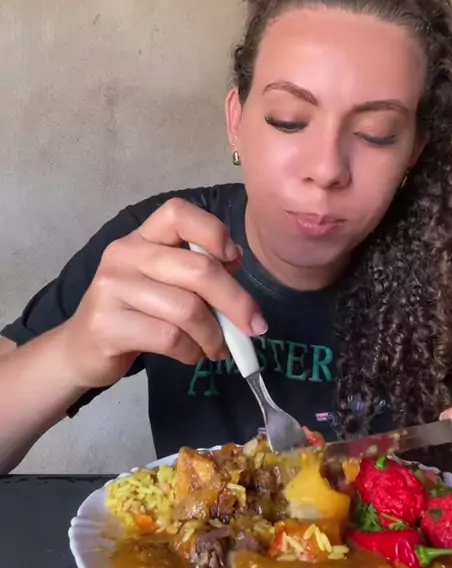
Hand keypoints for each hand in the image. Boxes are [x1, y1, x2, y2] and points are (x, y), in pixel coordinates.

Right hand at [62, 199, 266, 388]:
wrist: (82, 348)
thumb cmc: (135, 311)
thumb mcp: (165, 283)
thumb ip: (197, 269)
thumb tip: (235, 263)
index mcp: (142, 237)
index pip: (178, 213)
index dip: (213, 231)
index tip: (233, 259)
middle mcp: (124, 254)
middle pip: (198, 269)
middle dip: (235, 301)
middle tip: (253, 326)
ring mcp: (112, 288)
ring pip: (187, 309)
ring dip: (214, 335)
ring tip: (218, 348)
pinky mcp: (108, 325)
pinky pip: (169, 337)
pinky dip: (192, 351)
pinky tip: (193, 355)